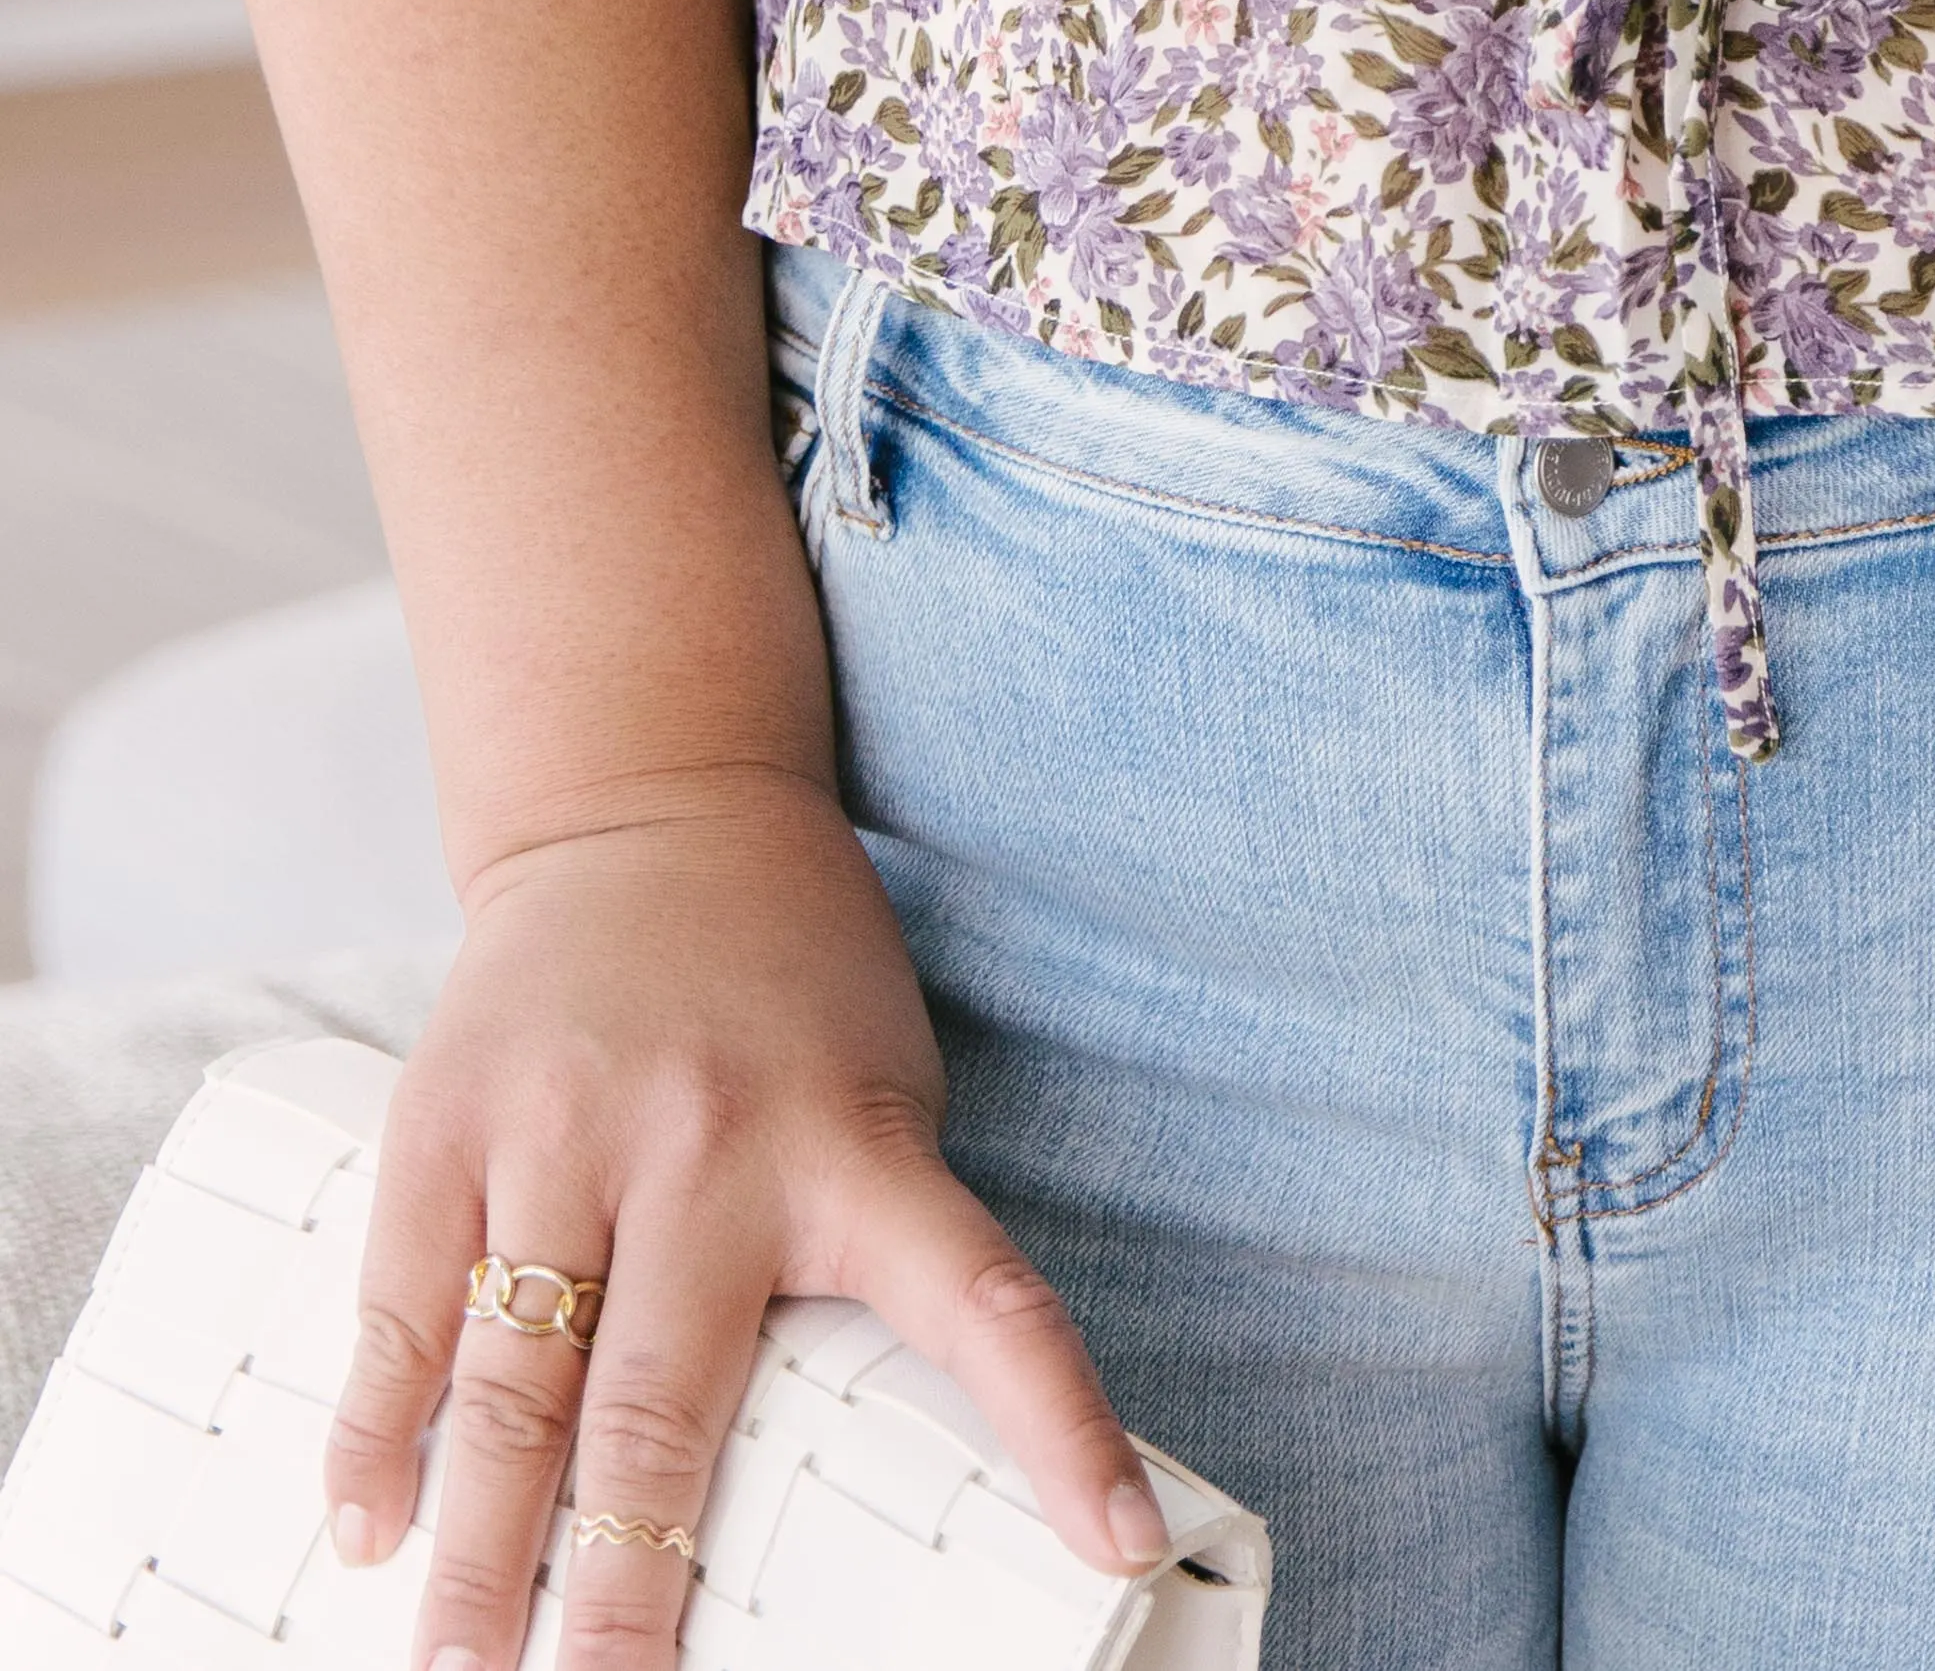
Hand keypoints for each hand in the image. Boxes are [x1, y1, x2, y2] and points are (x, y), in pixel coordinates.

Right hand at [328, 764, 1162, 1667]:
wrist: (657, 801)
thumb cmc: (792, 989)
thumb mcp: (877, 1100)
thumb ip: (864, 1256)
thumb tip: (856, 1471)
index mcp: (857, 1151)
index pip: (986, 1304)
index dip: (1060, 1432)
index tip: (1117, 1541)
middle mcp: (712, 1150)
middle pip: (658, 1421)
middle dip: (619, 1598)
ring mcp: (568, 1133)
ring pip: (509, 1386)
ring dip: (474, 1554)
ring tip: (456, 1668)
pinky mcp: (450, 1115)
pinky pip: (403, 1303)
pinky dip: (375, 1431)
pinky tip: (366, 1523)